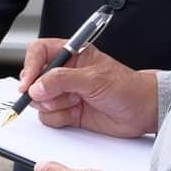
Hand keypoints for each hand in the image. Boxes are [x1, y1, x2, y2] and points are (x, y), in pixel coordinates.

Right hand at [19, 39, 158, 137]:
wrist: (142, 112)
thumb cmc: (127, 88)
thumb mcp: (94, 79)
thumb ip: (62, 80)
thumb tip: (37, 86)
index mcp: (71, 54)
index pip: (38, 52)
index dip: (30, 66)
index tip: (28, 84)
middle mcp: (64, 73)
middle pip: (33, 80)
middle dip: (42, 91)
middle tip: (58, 95)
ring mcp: (63, 93)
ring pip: (38, 101)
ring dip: (54, 106)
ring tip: (76, 103)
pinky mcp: (66, 111)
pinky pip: (48, 117)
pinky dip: (60, 118)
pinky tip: (77, 113)